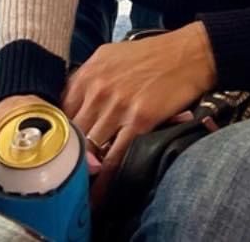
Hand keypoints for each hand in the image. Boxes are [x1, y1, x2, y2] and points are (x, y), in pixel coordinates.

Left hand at [62, 23, 215, 206]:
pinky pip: (114, 158)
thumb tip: (72, 108)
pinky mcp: (139, 121)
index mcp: (89, 72)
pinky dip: (104, 181)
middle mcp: (99, 88)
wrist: (190, 54)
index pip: (60, 112)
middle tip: (65, 174)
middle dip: (68, 155)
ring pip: (90, 148)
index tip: (59, 149)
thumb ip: (88, 81)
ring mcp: (118, 106)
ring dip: (83, 171)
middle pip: (73, 133)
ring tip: (76, 190)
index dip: (59, 134)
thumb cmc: (153, 55)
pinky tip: (97, 195)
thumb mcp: (111, 56)